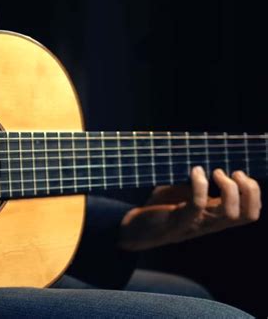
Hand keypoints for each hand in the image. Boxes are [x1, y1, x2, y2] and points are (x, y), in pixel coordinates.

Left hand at [118, 166, 261, 250]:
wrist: (132, 228)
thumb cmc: (157, 208)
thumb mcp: (180, 193)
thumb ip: (194, 183)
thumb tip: (205, 158)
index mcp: (214, 217)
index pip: (249, 214)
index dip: (254, 194)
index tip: (238, 174)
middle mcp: (209, 224)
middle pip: (246, 216)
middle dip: (249, 190)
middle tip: (233, 172)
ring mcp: (195, 225)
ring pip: (229, 214)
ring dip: (229, 188)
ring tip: (215, 172)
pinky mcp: (178, 222)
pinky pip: (197, 206)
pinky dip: (200, 185)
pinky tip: (194, 171)